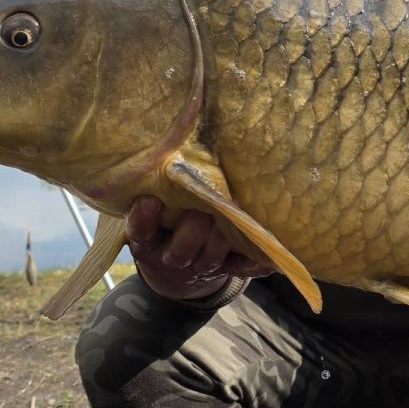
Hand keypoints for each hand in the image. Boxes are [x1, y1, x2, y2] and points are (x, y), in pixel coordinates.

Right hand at [127, 195, 271, 301]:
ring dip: (224, 238)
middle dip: (195, 227)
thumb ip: (159, 188)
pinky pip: (241, 269)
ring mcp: (200, 267)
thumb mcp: (153, 209)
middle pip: (181, 250)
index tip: (150, 200)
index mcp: (148, 242)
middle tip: (205, 204)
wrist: (175, 270)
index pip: (141, 232)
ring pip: (211, 258)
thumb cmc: (164, 223)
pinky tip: (268, 258)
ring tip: (237, 214)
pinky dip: (255, 263)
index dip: (143, 219)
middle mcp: (171, 258)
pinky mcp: (225, 270)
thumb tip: (176, 137)